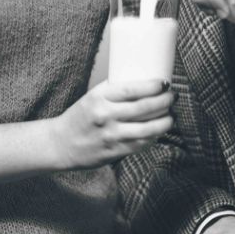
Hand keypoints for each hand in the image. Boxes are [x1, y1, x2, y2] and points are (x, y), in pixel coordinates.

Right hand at [53, 79, 172, 169]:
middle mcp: (105, 116)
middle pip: (144, 108)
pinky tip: (159, 131)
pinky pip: (141, 144)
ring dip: (165, 121)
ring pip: (147, 128)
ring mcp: (111, 136)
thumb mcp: (93, 96)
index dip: (153, 86)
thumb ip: (115, 90)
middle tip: (173, 97)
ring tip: (171, 115)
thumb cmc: (81, 116)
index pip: (132, 89)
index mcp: (99, 97)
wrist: (61, 143)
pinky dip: (154, 136)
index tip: (164, 83)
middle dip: (165, 101)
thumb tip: (145, 82)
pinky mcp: (115, 152)